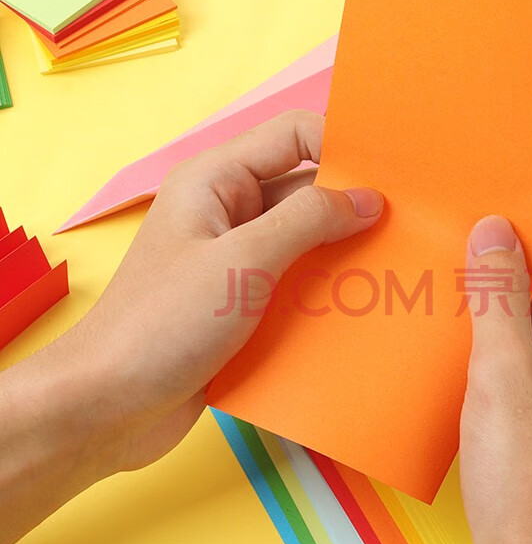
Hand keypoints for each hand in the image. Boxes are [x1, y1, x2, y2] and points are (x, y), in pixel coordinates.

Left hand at [0, 110, 382, 543]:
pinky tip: (360, 311)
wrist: (109, 408)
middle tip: (409, 228)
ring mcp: (235, 260)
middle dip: (353, 207)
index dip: (342, 146)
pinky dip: (325, 292)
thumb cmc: (164, 324)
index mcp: (217, 180)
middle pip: (305, 189)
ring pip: (305, 241)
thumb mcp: (243, 262)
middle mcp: (228, 212)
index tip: (392, 177)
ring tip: (395, 271)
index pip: (294, 135)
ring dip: (344, 255)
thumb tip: (369, 199)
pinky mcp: (242, 304)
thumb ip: (308, 221)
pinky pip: (295, 284)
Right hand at [458, 216, 531, 543]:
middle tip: (468, 286)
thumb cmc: (528, 482)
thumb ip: (496, 292)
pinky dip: (524, 351)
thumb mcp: (503, 373)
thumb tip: (492, 229)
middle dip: (525, 282)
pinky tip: (483, 360)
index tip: (487, 245)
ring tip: (468, 326)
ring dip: (519, 317)